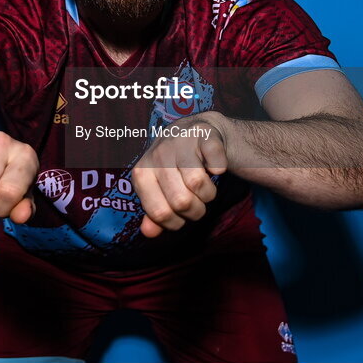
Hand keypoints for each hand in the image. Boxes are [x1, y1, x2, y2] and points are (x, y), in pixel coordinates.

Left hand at [131, 112, 229, 237]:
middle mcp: (158, 154)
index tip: (181, 215)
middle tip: (198, 203)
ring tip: (205, 188)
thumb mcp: (159, 187)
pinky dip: (220, 169)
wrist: (195, 130)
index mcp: (142, 172)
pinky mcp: (204, 134)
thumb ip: (154, 212)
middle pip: (181, 201)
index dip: (176, 222)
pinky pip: (216, 162)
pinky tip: (215, 167)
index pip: (159, 212)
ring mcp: (180, 141)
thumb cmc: (174, 165)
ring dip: (209, 194)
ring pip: (197, 184)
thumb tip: (148, 233)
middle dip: (195, 211)